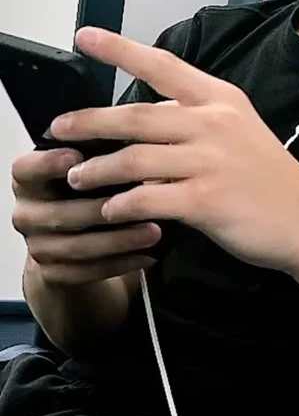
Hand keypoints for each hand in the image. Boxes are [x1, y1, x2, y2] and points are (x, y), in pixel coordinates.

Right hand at [11, 147, 160, 285]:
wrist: (77, 238)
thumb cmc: (88, 193)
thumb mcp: (90, 168)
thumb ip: (101, 155)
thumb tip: (135, 142)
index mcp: (29, 181)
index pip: (27, 169)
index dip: (48, 163)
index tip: (76, 156)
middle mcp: (27, 213)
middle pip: (61, 213)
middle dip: (104, 209)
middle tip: (142, 202)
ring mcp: (38, 246)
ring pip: (78, 246)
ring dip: (120, 240)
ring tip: (154, 232)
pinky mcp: (54, 273)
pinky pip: (88, 271)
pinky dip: (121, 263)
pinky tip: (147, 255)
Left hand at [47, 27, 298, 271]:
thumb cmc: (270, 179)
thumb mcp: (240, 131)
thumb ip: (194, 121)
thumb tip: (145, 125)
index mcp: (221, 101)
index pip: (163, 65)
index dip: (120, 49)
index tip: (86, 35)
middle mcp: (214, 124)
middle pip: (136, 115)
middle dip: (89, 122)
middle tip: (59, 128)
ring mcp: (210, 162)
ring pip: (133, 159)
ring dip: (96, 170)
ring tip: (77, 178)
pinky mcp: (205, 200)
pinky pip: (146, 199)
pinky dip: (121, 206)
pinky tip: (110, 211)